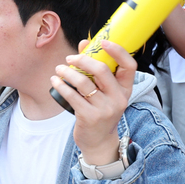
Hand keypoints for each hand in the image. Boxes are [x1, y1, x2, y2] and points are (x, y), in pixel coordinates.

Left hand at [51, 39, 137, 166]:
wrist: (99, 141)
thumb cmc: (100, 110)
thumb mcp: (104, 92)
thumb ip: (96, 68)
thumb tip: (84, 42)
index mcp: (125, 89)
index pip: (129, 66)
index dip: (118, 51)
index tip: (103, 42)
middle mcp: (118, 98)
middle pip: (102, 70)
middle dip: (83, 59)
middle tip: (70, 58)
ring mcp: (105, 109)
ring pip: (83, 82)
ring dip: (67, 72)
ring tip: (59, 69)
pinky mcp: (89, 117)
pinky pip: (72, 95)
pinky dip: (61, 85)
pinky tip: (55, 81)